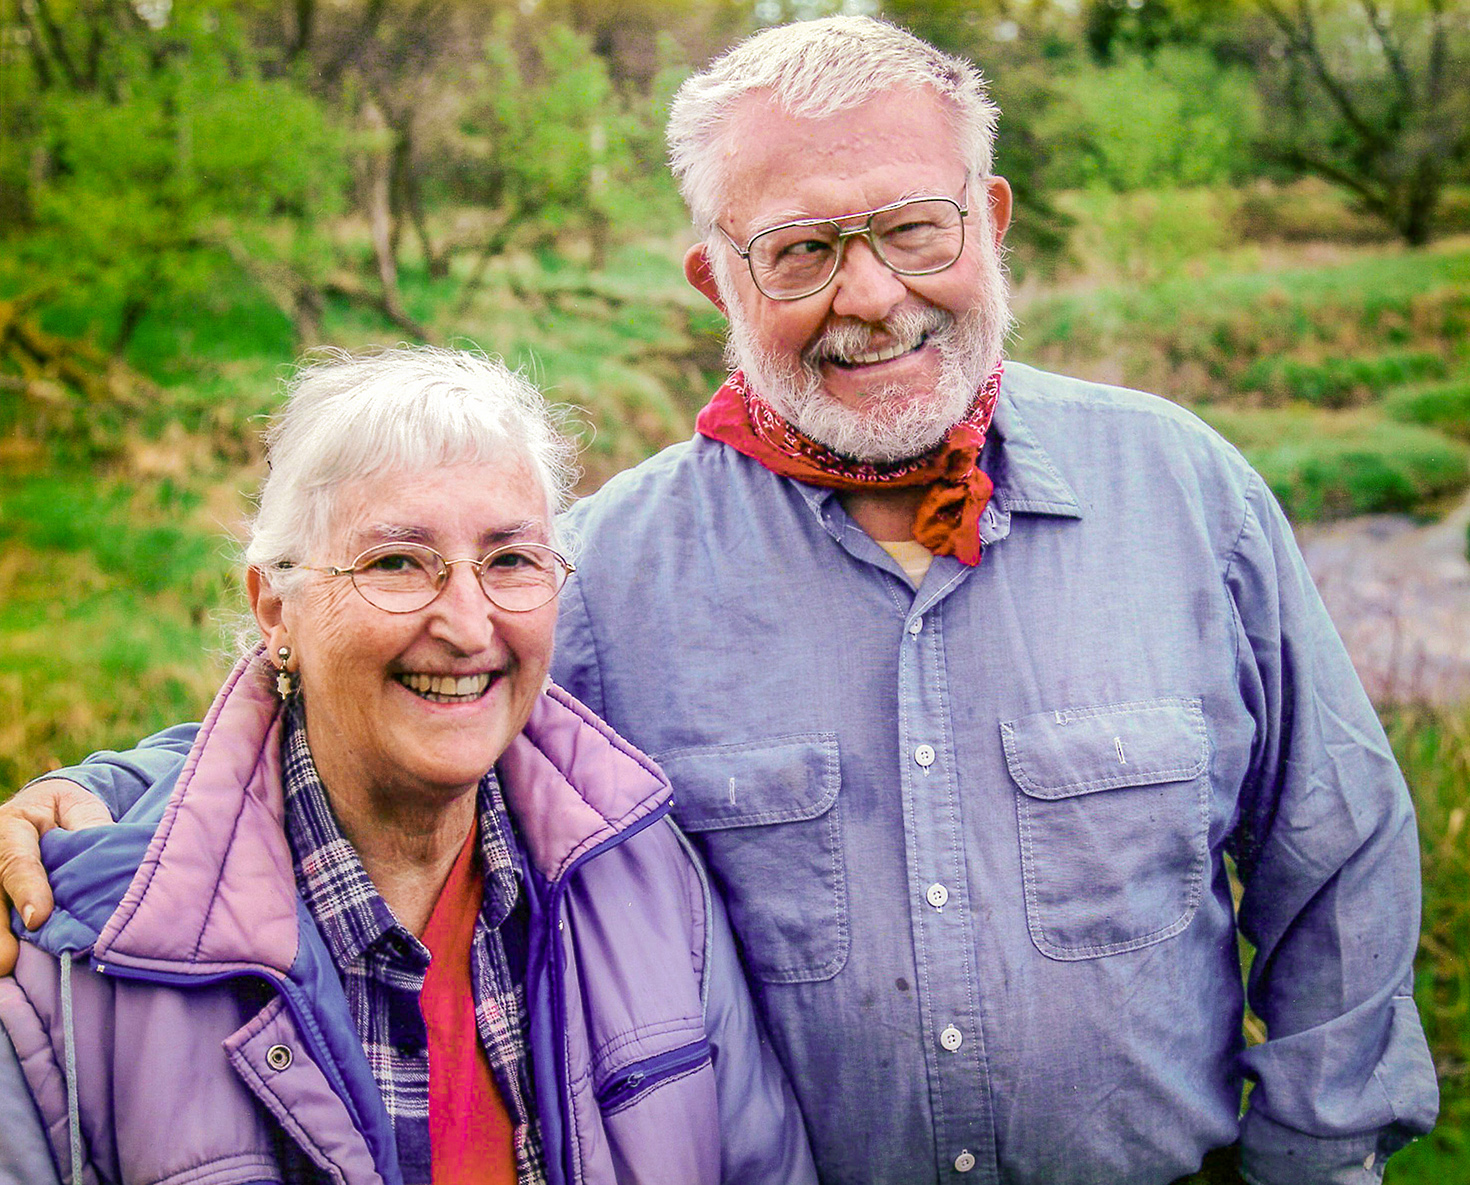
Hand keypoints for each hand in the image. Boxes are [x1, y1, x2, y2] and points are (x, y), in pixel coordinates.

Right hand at [0, 778, 112, 974]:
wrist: (41, 810)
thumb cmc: (63, 810)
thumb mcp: (76, 806)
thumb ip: (87, 826)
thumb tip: (102, 852)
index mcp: (11, 827)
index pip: (16, 861)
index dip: (26, 890)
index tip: (38, 917)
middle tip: (7, 961)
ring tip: (5, 968)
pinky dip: (4, 938)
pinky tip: (12, 966)